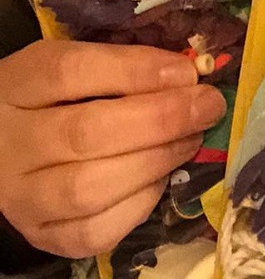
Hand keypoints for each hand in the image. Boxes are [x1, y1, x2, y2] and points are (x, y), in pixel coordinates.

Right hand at [0, 40, 226, 258]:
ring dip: (155, 161)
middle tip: (207, 106)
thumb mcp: (74, 65)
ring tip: (192, 139)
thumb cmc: (54, 98)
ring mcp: (23, 198)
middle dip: (161, 120)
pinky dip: (137, 205)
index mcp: (20, 85)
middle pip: (86, 135)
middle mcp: (13, 145)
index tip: (187, 71)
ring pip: (89, 189)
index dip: (136, 71)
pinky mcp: (41, 236)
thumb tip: (188, 74)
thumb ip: (122, 65)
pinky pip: (93, 232)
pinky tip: (160, 179)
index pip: (72, 72)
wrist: (6, 148)